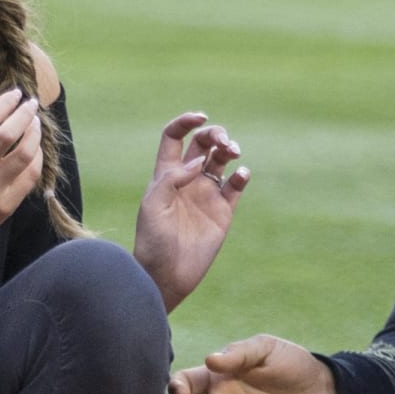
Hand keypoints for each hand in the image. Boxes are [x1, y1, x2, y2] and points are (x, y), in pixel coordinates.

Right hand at [0, 79, 43, 249]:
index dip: (5, 103)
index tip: (17, 94)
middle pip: (7, 135)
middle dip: (24, 114)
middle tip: (32, 104)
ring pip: (23, 155)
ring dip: (34, 134)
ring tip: (36, 123)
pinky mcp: (4, 206)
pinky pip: (29, 176)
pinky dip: (37, 158)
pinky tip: (35, 147)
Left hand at [133, 113, 249, 311]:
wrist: (166, 276)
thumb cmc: (153, 242)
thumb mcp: (153, 206)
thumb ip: (172, 179)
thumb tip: (197, 161)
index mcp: (167, 174)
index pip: (175, 138)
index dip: (186, 122)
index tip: (201, 117)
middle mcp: (188, 180)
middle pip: (203, 144)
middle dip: (215, 134)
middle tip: (223, 143)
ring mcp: (206, 195)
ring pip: (221, 161)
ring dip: (229, 149)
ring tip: (233, 153)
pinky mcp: (223, 212)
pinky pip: (235, 187)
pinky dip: (242, 176)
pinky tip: (240, 175)